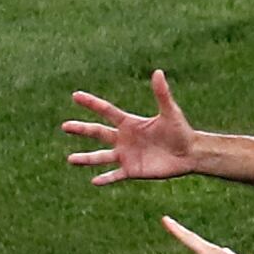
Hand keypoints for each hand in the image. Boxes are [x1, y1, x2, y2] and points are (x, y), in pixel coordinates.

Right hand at [63, 69, 196, 184]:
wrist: (189, 153)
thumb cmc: (180, 131)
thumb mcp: (170, 112)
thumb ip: (162, 94)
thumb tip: (158, 72)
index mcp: (129, 123)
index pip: (106, 111)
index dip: (92, 103)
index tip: (76, 96)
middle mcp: (124, 138)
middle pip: (98, 132)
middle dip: (81, 129)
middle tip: (64, 126)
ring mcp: (126, 155)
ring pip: (101, 157)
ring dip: (86, 158)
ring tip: (70, 159)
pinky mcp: (133, 170)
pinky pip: (115, 175)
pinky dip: (105, 178)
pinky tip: (93, 181)